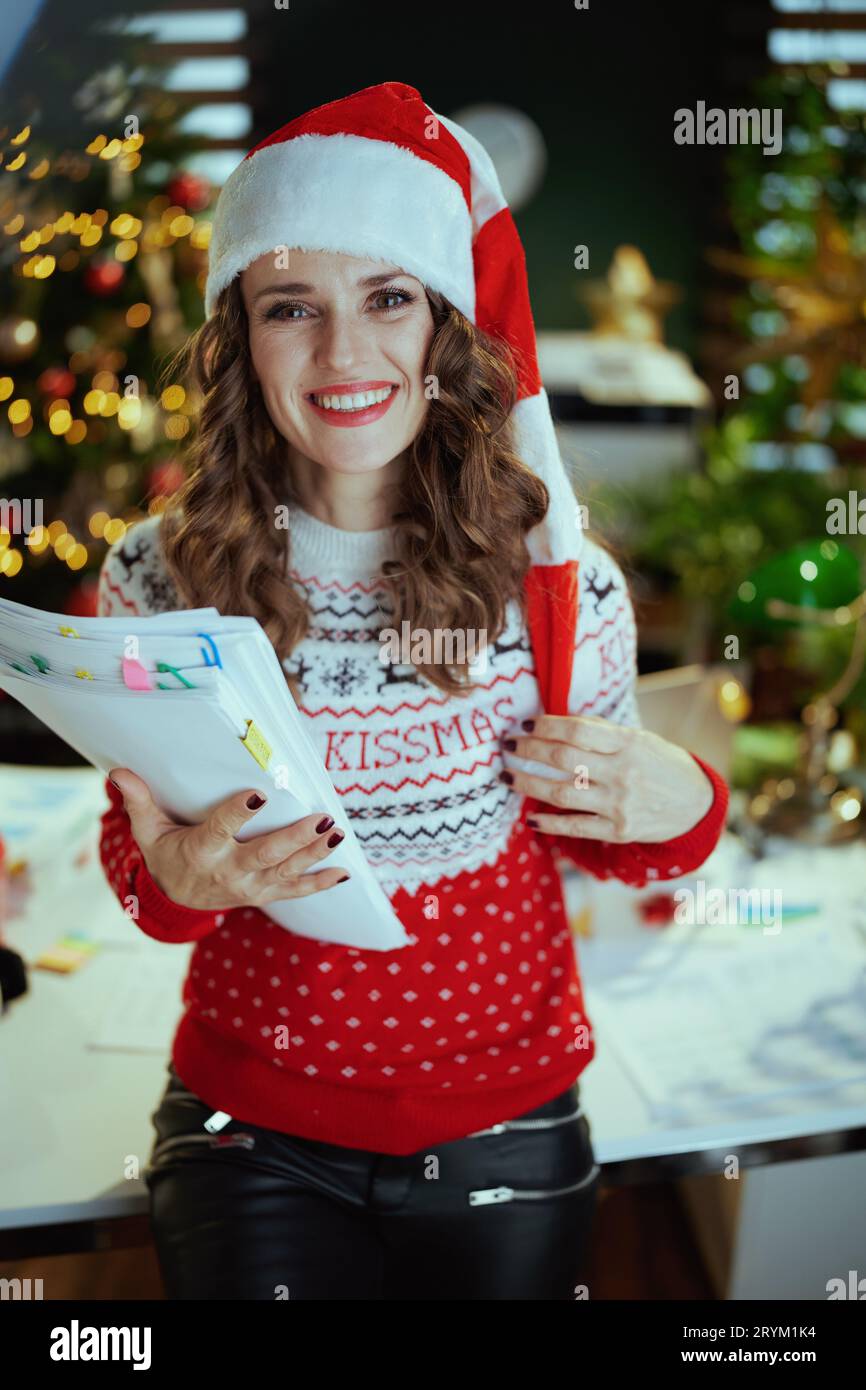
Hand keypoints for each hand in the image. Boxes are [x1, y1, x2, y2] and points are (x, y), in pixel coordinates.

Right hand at [109, 768, 349, 910]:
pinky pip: (295, 891)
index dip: (238, 812)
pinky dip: (320, 884)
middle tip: (321, 818)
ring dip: (314, 854)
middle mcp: (229, 872)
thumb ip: (140, 801)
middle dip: (295, 837)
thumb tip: (120, 772)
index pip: (220, 829)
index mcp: (201, 851)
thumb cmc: (165, 856)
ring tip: (337, 834)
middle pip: (265, 854)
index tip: (259, 793)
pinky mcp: (264, 894)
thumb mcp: (148, 831)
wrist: (175, 901)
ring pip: (286, 871)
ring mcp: (250, 887)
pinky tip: (343, 872)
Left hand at [501, 715, 714, 842]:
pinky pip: (574, 827)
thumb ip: (603, 733)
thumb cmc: (663, 765)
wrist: (696, 806)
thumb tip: (558, 723)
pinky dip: (549, 822)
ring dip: (528, 783)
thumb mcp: (641, 739)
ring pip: (561, 793)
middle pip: (562, 758)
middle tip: (506, 746)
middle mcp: (621, 773)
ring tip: (508, 776)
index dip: (545, 726)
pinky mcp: (617, 830)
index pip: (576, 730)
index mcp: (627, 743)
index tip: (524, 725)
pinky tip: (530, 816)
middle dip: (528, 750)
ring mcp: (618, 804)